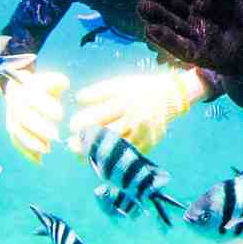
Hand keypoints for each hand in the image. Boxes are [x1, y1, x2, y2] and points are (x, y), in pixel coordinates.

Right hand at [3, 69, 69, 164]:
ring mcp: (12, 118)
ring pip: (18, 133)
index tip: (61, 115)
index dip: (47, 108)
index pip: (34, 99)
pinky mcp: (11, 129)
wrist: (19, 88)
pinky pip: (16, 142)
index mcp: (27, 90)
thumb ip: (59, 82)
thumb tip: (65, 85)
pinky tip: (39, 161)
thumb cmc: (43, 86)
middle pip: (25, 119)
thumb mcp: (52, 80)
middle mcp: (16, 105)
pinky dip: (26, 153)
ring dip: (32, 143)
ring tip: (47, 150)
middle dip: (40, 129)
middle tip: (56, 136)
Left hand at [67, 68, 207, 153]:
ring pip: (114, 148)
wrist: (171, 97)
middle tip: (72, 143)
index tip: (71, 126)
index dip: (81, 122)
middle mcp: (134, 116)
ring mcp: (142, 132)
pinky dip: (112, 159)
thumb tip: (78, 99)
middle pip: (105, 133)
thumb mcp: (120, 83)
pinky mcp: (148, 144)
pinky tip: (99, 158)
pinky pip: (127, 156)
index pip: (98, 113)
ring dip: (95, 152)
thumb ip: (99, 91)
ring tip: (81, 153)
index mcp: (126, 99)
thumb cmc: (139, 89)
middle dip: (85, 140)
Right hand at [134, 0, 242, 76]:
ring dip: (155, 16)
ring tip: (143, 6)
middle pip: (167, 2)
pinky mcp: (193, 51)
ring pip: (168, 22)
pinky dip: (166, 38)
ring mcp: (188, 32)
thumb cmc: (240, 15)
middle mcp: (187, 13)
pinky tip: (152, 30)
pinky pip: (178, 45)